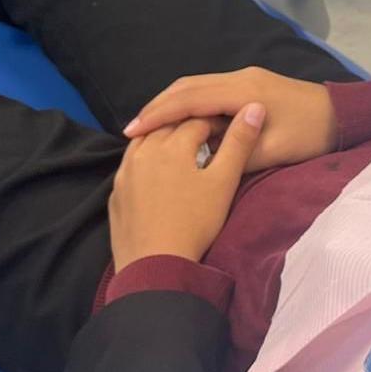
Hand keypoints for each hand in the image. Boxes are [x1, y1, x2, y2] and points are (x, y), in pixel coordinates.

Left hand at [110, 106, 264, 268]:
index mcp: (172, 146)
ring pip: (143, 142)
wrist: (155, 264)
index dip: (216, 122)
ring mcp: (125, 174)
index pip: (196, 121)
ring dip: (162, 138)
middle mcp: (143, 152)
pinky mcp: (116, 194)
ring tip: (180, 147)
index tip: (229, 130)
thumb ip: (239, 142)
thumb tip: (254, 107)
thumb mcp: (224, 182)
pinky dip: (144, 159)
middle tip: (207, 136)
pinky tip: (154, 171)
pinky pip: (129, 165)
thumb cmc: (196, 222)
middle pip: (166, 127)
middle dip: (187, 125)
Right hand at [124, 67, 334, 171]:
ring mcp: (246, 78)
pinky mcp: (251, 84)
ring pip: (197, 85)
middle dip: (157, 108)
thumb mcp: (271, 152)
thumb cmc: (311, 136)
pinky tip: (181, 122)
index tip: (132, 132)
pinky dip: (190, 103)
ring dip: (172, 104)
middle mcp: (241, 77)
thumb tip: (199, 158)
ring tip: (149, 127)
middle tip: (132, 131)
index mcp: (244, 91)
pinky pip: (210, 89)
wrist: (344, 116)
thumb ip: (233, 153)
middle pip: (187, 87)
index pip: (189, 100)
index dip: (158, 116)